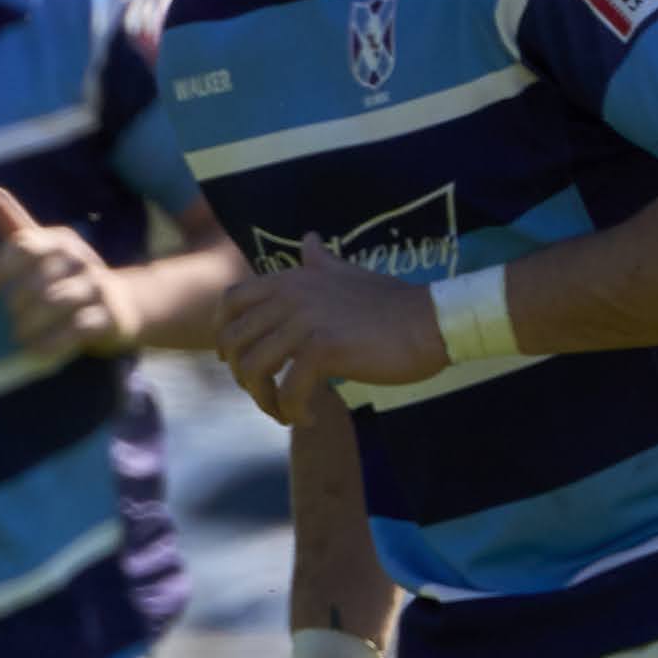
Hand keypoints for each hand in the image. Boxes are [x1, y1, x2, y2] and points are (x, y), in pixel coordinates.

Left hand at [0, 185, 128, 355]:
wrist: (121, 305)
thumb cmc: (68, 277)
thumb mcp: (44, 250)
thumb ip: (15, 226)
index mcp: (60, 240)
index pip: (24, 245)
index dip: (0, 268)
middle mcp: (80, 259)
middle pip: (39, 276)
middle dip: (17, 300)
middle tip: (4, 319)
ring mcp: (96, 288)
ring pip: (57, 301)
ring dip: (31, 322)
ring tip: (16, 336)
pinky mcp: (109, 318)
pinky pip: (78, 329)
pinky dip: (52, 343)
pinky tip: (35, 352)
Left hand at [217, 236, 445, 418]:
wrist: (433, 321)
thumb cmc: (393, 303)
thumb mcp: (349, 273)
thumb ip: (321, 261)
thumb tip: (309, 238)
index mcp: (292, 280)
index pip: (231, 301)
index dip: (224, 334)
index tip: (236, 360)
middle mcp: (291, 296)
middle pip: (234, 342)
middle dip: (241, 376)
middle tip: (266, 393)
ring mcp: (305, 321)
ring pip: (254, 370)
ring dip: (264, 400)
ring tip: (286, 413)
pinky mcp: (324, 349)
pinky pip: (289, 390)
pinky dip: (293, 412)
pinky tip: (310, 418)